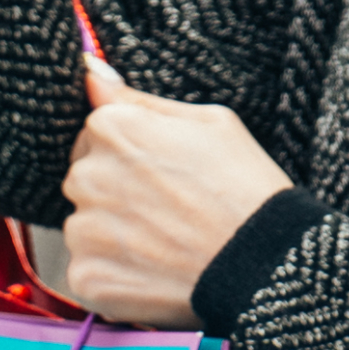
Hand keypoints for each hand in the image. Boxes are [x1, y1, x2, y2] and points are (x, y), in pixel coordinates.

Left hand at [61, 63, 290, 329]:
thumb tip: (92, 72)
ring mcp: (84, 230)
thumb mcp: (208, 121)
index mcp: (112, 128)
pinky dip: (115, 274)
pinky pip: (88, 271)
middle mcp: (87, 176)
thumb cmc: (244, 187)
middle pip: (86, 180)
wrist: (264, 262)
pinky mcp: (87, 277)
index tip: (163, 173)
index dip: (133, 154)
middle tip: (168, 208)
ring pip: (86, 226)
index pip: (96, 135)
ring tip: (164, 241)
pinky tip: (154, 270)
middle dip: (117, 192)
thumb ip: (137, 98)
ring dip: (113, 235)